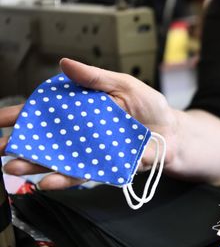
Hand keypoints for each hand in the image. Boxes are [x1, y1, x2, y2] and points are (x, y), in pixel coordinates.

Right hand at [0, 58, 176, 188]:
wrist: (176, 133)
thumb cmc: (151, 107)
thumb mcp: (124, 84)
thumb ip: (96, 77)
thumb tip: (66, 65)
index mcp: (85, 107)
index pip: (48, 110)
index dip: (23, 114)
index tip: (0, 120)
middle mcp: (85, 131)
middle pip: (49, 138)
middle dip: (23, 143)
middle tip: (1, 149)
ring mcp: (95, 150)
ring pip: (61, 159)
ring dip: (37, 164)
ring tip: (14, 168)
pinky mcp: (107, 166)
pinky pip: (85, 174)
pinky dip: (67, 178)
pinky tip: (48, 182)